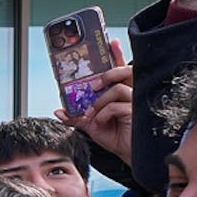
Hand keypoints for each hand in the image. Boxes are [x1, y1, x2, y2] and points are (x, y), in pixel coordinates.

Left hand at [57, 45, 132, 165]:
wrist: (127, 154)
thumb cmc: (115, 136)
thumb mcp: (92, 125)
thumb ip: (77, 116)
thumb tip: (59, 111)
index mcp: (122, 91)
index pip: (121, 69)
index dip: (117, 54)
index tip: (111, 42)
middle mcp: (132, 92)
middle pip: (124, 71)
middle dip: (107, 75)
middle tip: (94, 85)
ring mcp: (136, 102)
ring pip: (118, 89)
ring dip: (100, 101)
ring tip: (92, 113)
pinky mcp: (137, 113)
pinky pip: (117, 106)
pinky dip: (104, 114)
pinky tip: (102, 122)